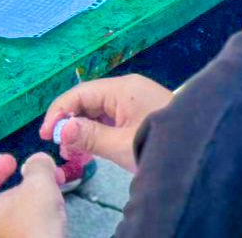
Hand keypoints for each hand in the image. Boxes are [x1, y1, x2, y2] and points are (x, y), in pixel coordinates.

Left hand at [0, 152, 65, 237]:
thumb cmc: (33, 224)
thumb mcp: (39, 185)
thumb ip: (38, 166)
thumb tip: (38, 162)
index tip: (12, 160)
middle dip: (21, 184)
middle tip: (40, 175)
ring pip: (13, 215)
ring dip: (32, 199)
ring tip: (53, 192)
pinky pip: (23, 229)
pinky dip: (36, 217)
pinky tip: (55, 214)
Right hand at [40, 74, 173, 172]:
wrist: (195, 149)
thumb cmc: (157, 144)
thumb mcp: (120, 144)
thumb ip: (89, 136)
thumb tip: (62, 129)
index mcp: (122, 88)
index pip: (80, 93)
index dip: (59, 112)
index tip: (46, 134)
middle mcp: (127, 89)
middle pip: (88, 101)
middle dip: (70, 123)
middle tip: (59, 147)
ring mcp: (134, 101)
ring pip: (98, 111)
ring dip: (82, 130)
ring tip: (72, 153)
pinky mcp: (140, 114)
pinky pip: (111, 119)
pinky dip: (97, 133)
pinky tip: (89, 150)